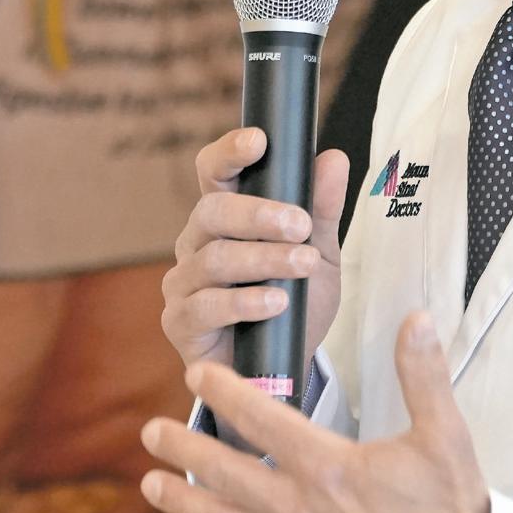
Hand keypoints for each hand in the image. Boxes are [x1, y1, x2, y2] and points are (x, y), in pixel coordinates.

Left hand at [138, 312, 488, 512]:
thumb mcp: (445, 438)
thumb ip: (422, 375)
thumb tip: (416, 321)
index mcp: (327, 466)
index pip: (259, 416)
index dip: (222, 391)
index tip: (196, 374)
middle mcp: (299, 508)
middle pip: (223, 470)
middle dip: (181, 447)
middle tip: (149, 431)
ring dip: (183, 502)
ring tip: (151, 486)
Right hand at [159, 127, 348, 369]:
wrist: (284, 370)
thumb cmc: (296, 306)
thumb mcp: (320, 256)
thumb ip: (322, 210)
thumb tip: (333, 159)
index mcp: (224, 216)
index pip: (215, 171)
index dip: (230, 152)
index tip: (258, 142)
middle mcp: (196, 241)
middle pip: (212, 211)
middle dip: (258, 214)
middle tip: (300, 226)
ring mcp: (183, 281)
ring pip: (214, 259)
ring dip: (263, 260)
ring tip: (302, 266)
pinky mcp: (180, 321)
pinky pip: (206, 305)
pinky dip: (244, 302)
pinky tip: (275, 303)